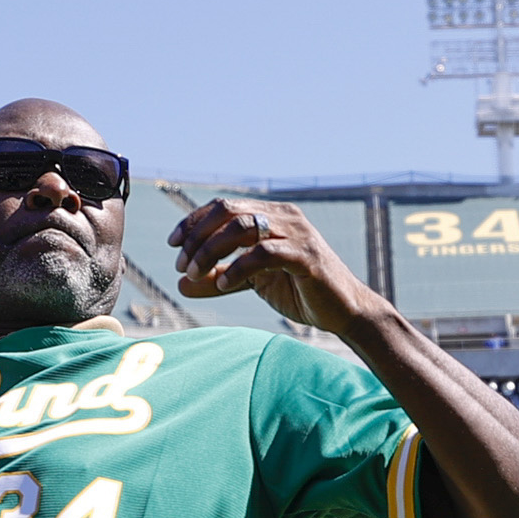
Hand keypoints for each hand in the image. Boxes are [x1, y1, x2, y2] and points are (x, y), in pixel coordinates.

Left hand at [171, 197, 372, 331]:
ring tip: (196, 274)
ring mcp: (297, 234)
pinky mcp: (305, 257)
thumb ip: (219, 280)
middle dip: (197, 237)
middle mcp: (284, 217)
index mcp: (271, 215)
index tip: (173, 246)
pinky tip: (222, 284)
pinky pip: (263, 254)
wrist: (345, 311)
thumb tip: (181, 285)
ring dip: (210, 251)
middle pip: (228, 212)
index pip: (223, 207)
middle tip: (182, 264)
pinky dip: (237, 268)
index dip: (193, 222)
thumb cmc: (301, 291)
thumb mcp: (253, 283)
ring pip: (242, 228)